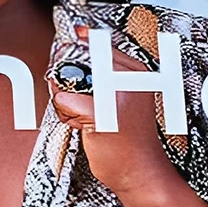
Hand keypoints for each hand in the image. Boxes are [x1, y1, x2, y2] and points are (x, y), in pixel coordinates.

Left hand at [50, 25, 177, 205]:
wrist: (142, 171)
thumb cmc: (131, 141)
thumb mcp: (126, 98)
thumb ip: (107, 75)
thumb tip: (79, 44)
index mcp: (139, 72)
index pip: (104, 43)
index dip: (85, 41)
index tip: (78, 34)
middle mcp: (131, 79)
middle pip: (82, 58)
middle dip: (71, 76)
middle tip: (78, 98)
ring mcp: (117, 94)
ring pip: (70, 81)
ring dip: (68, 101)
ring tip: (86, 118)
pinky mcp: (102, 113)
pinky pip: (65, 102)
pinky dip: (67, 116)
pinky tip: (83, 126)